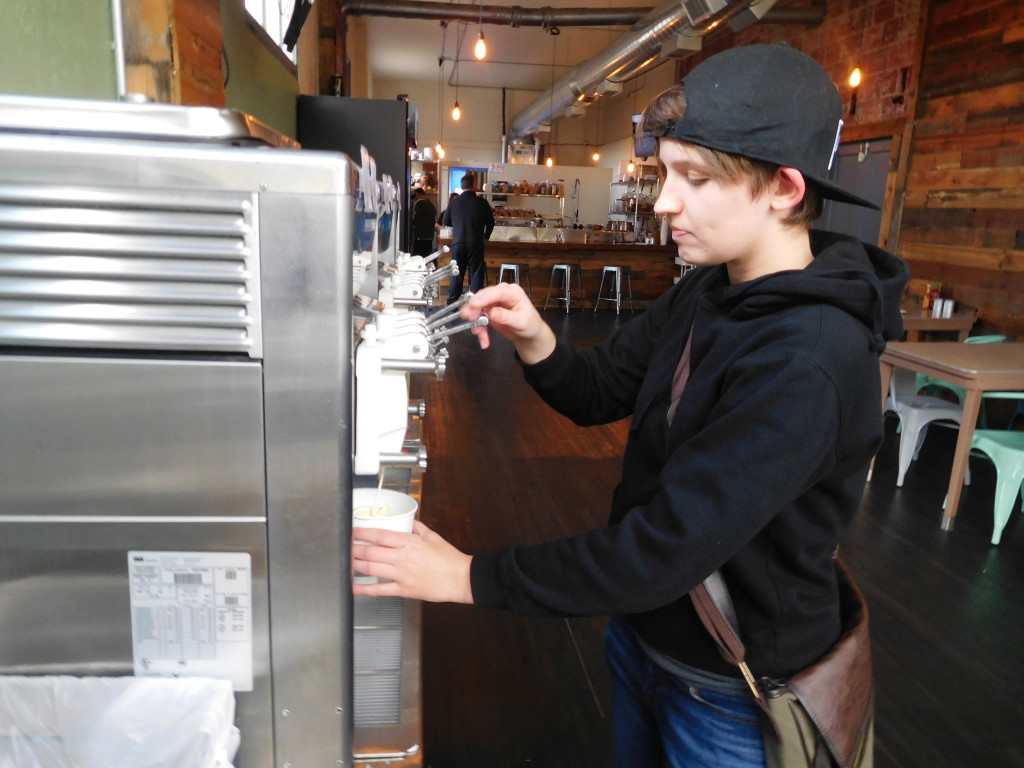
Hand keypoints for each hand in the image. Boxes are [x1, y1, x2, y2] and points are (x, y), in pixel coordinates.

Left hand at [352, 520, 473, 602]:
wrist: (460, 578)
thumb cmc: (449, 558)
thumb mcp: (433, 537)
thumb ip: (418, 528)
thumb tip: (408, 522)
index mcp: (409, 542)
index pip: (380, 535)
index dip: (363, 533)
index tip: (352, 531)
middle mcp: (402, 558)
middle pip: (371, 552)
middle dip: (354, 549)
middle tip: (345, 547)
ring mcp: (401, 574)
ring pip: (371, 569)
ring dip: (356, 565)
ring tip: (347, 562)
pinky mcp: (403, 589)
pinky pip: (380, 590)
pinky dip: (364, 589)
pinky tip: (354, 587)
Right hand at [460, 283, 555, 362]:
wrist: (528, 334)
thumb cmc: (530, 325)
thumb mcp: (520, 322)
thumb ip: (505, 316)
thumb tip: (491, 312)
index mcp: (512, 292)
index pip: (496, 292)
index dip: (484, 298)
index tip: (473, 306)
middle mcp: (502, 294)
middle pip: (483, 297)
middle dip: (474, 308)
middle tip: (467, 318)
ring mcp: (494, 301)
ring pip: (478, 307)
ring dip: (475, 320)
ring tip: (477, 334)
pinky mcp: (489, 310)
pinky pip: (479, 317)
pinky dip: (479, 328)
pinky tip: (483, 340)